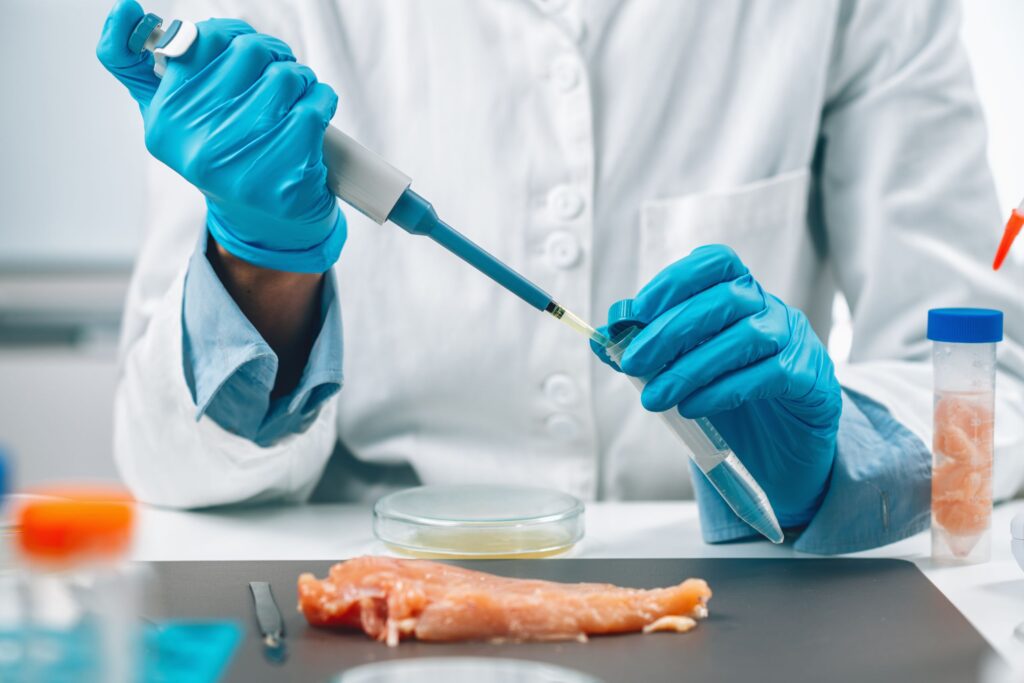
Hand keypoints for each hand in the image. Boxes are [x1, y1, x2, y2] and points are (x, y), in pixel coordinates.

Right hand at [96, 0, 344, 272]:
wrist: (265, 223)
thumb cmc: (219, 153)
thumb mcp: (170, 114)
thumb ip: (136, 63)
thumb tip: (126, 11)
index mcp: (165, 120)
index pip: (196, 39)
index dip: (227, 33)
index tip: (238, 46)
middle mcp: (198, 143)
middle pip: (249, 50)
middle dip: (271, 55)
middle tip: (275, 75)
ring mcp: (244, 162)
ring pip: (287, 75)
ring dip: (300, 79)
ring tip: (294, 98)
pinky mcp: (287, 176)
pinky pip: (315, 105)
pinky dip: (322, 101)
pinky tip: (312, 118)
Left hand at [592, 245, 841, 524]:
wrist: (781, 445)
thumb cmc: (729, 395)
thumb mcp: (685, 367)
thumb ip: (649, 350)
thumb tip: (604, 339)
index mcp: (739, 294)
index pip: (715, 262)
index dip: (675, 280)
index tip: (638, 311)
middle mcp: (770, 308)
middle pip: (723, 299)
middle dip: (670, 331)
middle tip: (633, 363)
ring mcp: (794, 339)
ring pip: (745, 338)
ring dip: (691, 367)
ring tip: (656, 397)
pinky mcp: (810, 377)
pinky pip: (768, 375)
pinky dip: (722, 390)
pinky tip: (692, 407)